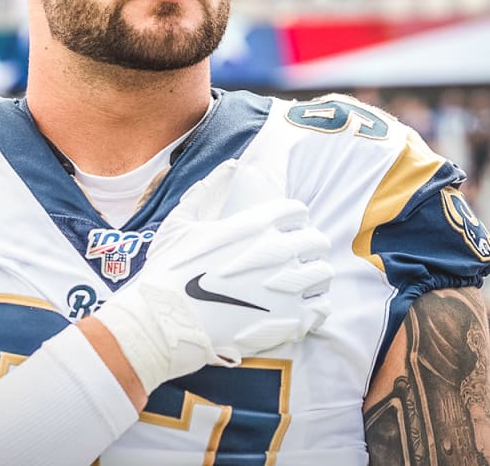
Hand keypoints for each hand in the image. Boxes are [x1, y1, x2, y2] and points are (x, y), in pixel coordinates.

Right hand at [93, 160, 332, 391]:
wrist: (166, 322)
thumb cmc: (170, 270)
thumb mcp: (182, 222)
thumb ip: (208, 192)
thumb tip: (231, 167)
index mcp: (258, 224)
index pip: (297, 211)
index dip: (292, 218)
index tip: (285, 229)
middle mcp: (280, 251)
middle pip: (316, 241)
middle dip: (308, 246)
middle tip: (294, 257)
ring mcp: (288, 288)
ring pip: (323, 274)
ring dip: (314, 275)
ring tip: (299, 283)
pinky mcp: (290, 321)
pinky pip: (321, 308)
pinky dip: (315, 306)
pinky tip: (301, 308)